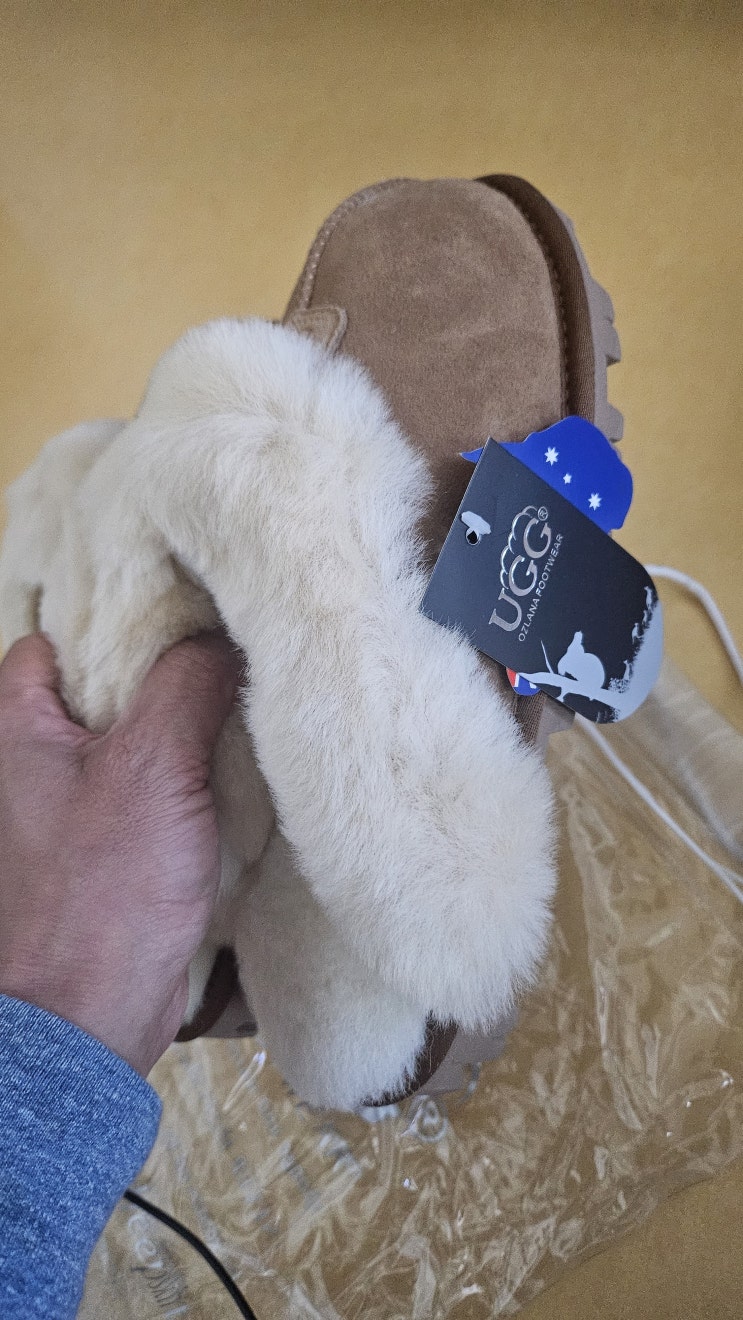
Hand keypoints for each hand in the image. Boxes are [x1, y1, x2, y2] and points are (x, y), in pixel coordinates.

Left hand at [0, 631, 241, 1075]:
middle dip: (170, 670)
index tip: (190, 606)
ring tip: (247, 704)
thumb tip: (225, 636)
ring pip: (138, 735)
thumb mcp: (153, 766)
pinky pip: (154, 786)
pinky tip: (239, 769)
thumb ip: (188, 683)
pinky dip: (191, 774)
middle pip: (108, 683)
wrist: (88, 1017)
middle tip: (234, 651)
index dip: (122, 615)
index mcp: (19, 725)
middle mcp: (36, 759)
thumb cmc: (101, 894)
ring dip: (188, 726)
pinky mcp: (108, 846)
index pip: (61, 634)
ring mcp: (72, 805)